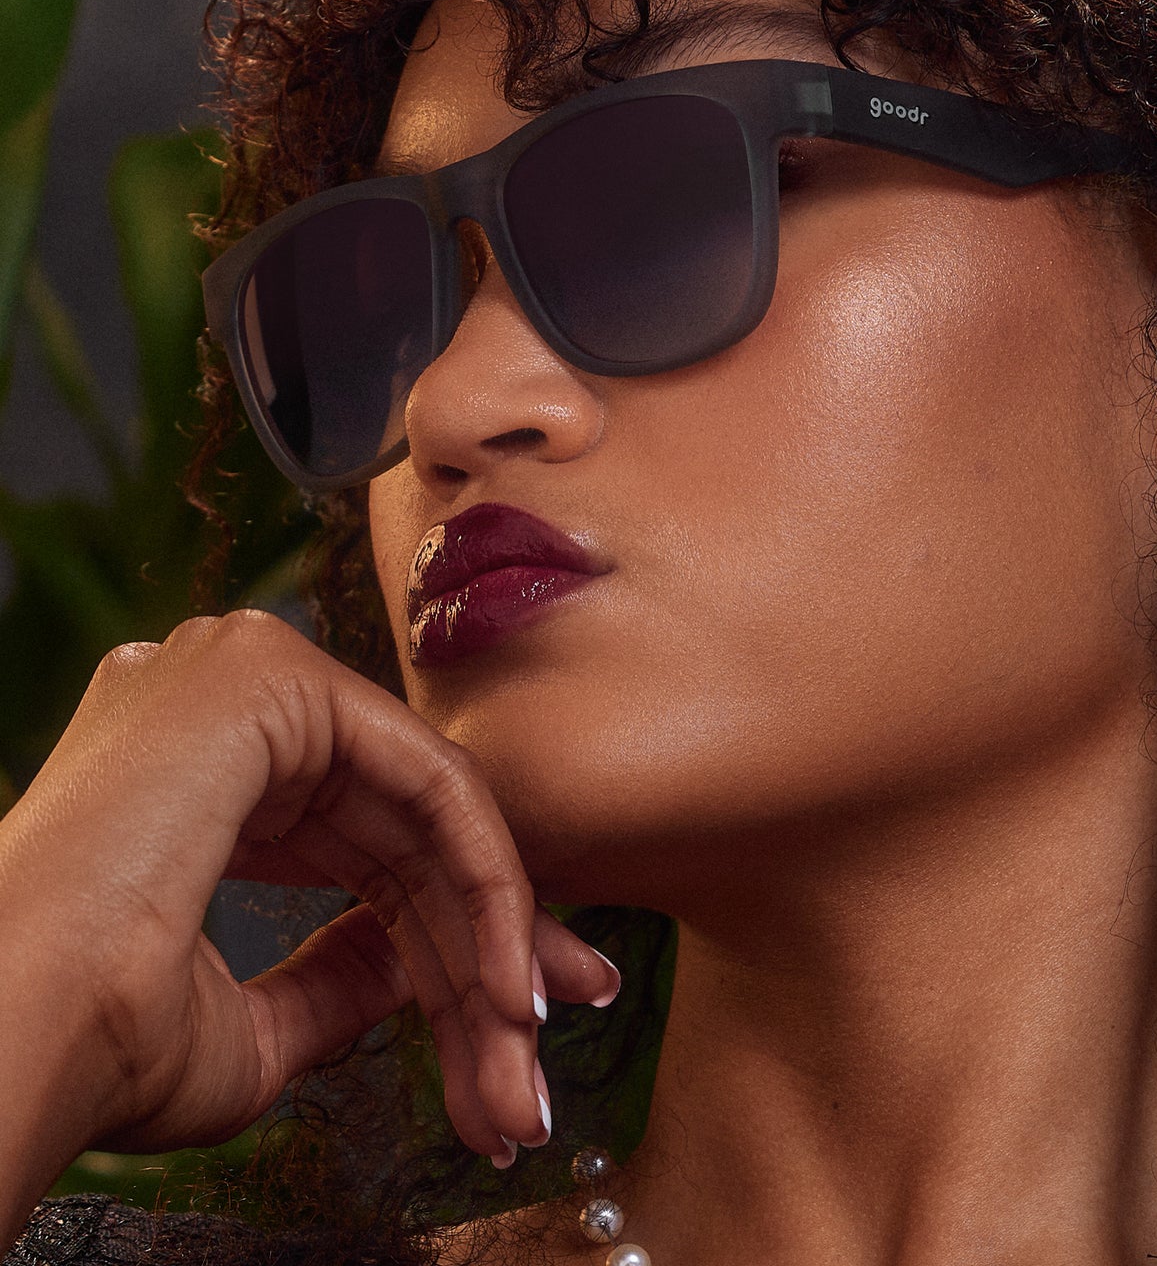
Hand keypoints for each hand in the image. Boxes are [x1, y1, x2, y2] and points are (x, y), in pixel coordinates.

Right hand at [0, 610, 615, 1172]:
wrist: (7, 1042)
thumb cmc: (89, 1046)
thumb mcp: (254, 1024)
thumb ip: (345, 975)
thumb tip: (426, 964)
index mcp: (190, 775)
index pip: (362, 846)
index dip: (445, 939)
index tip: (506, 1023)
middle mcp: (213, 708)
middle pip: (403, 831)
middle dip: (485, 943)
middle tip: (535, 1044)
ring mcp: (237, 679)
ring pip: (425, 809)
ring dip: (490, 931)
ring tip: (524, 1036)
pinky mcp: (268, 679)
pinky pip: (426, 780)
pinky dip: (481, 877)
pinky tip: (504, 973)